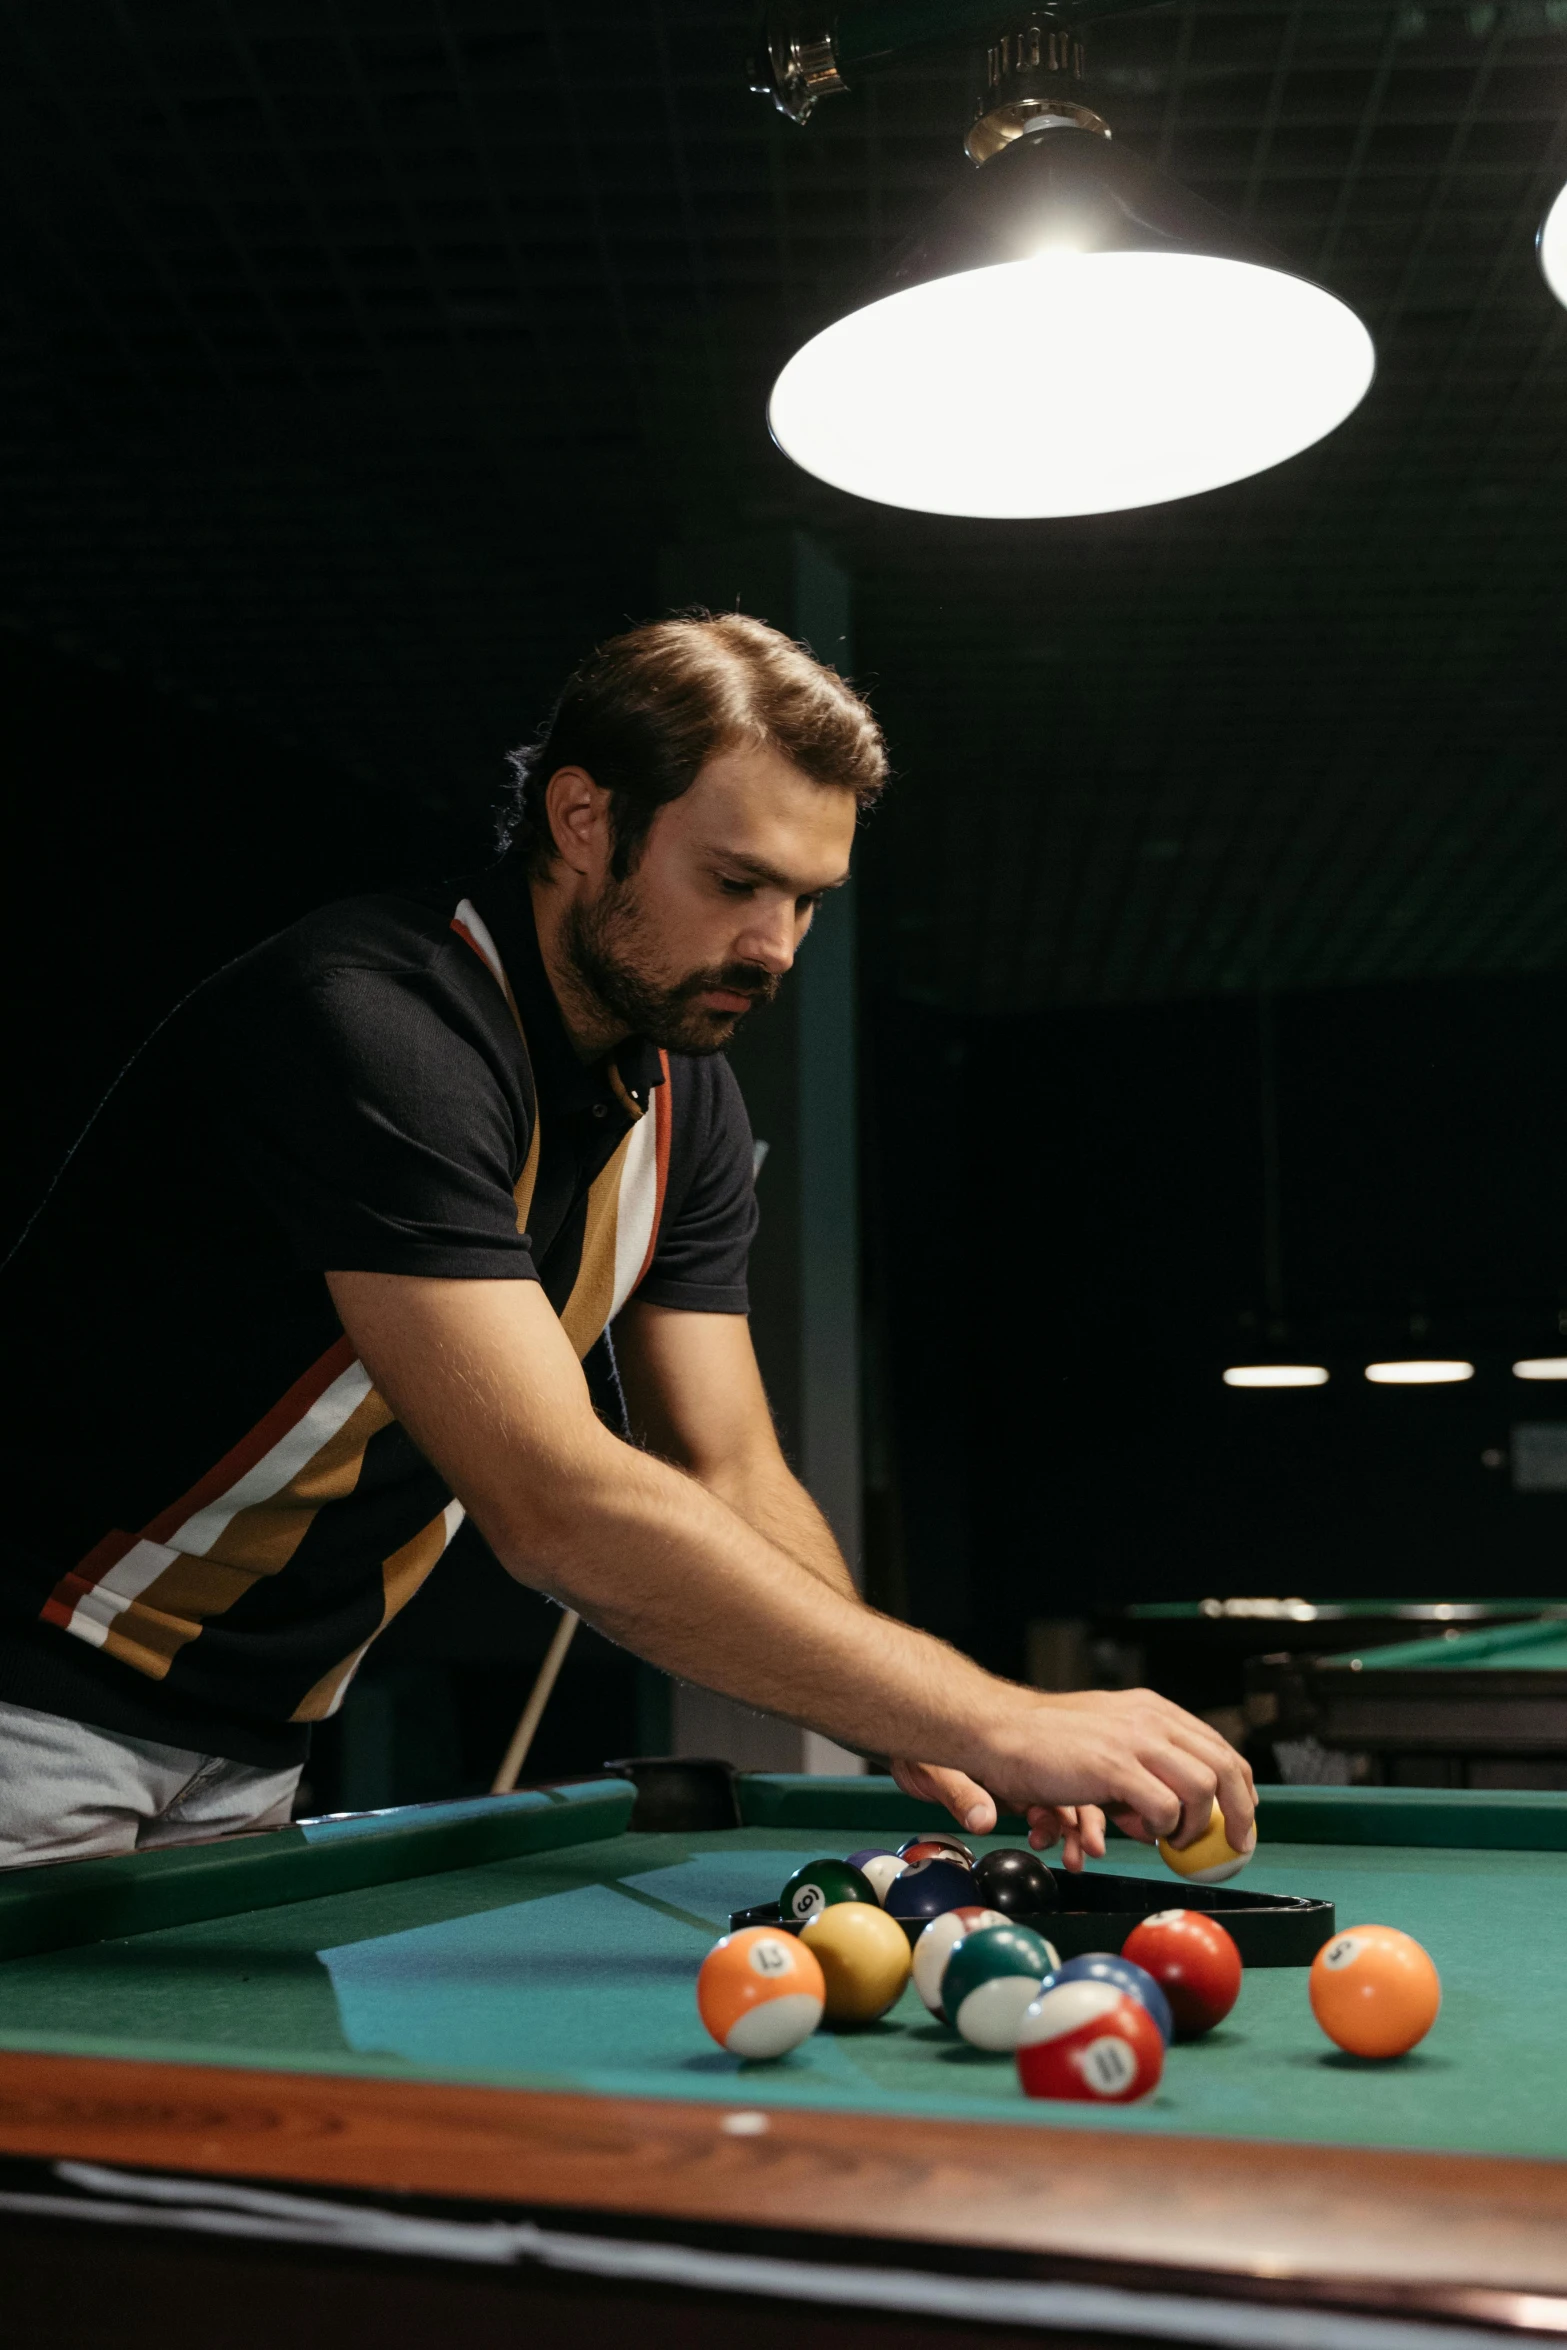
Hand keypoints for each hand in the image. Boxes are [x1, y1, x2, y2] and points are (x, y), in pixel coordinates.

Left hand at [889, 1763, 1105, 1874]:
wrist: (908, 1758)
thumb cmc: (922, 1756)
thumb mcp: (939, 1772)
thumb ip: (963, 1795)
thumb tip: (983, 1820)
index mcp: (1016, 1754)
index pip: (1065, 1778)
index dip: (1081, 1809)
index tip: (1088, 1839)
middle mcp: (1024, 1767)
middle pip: (1071, 1794)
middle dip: (1084, 1826)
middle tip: (1085, 1852)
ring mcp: (1019, 1784)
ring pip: (1059, 1809)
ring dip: (1069, 1835)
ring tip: (1074, 1859)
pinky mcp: (1009, 1798)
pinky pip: (1040, 1818)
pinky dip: (1049, 1834)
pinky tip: (1046, 1847)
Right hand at [977, 1686, 1254, 1854]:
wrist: (998, 1732)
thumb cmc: (1043, 1746)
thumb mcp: (1104, 1749)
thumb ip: (1138, 1776)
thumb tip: (1164, 1820)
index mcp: (1152, 1711)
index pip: (1219, 1747)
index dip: (1239, 1787)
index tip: (1242, 1819)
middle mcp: (1151, 1719)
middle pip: (1224, 1766)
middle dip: (1240, 1813)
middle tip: (1235, 1846)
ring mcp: (1135, 1739)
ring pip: (1202, 1788)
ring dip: (1196, 1825)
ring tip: (1173, 1841)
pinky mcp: (1115, 1765)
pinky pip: (1165, 1806)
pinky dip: (1164, 1827)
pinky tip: (1144, 1832)